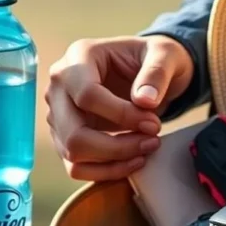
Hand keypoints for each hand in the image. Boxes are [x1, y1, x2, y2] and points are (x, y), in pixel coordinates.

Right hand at [46, 35, 193, 180]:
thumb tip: (144, 101)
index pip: (87, 95)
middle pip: (74, 133)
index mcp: (79, 57)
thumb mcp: (166, 55)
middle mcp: (60, 86)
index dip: (123, 115)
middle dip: (118, 146)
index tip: (154, 123)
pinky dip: (107, 171)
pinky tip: (134, 160)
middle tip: (153, 141)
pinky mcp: (66, 136)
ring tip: (147, 149)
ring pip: (73, 154)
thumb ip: (157, 73)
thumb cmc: (154, 58)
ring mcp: (59, 114)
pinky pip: (77, 166)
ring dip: (114, 161)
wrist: (148, 71)